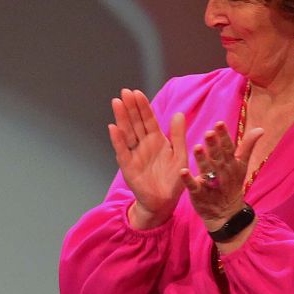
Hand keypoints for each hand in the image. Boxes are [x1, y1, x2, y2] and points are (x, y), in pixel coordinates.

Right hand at [109, 89, 187, 227]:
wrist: (164, 201)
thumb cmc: (174, 179)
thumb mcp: (180, 155)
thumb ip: (178, 135)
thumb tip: (179, 113)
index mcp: (156, 140)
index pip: (148, 120)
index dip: (143, 107)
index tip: (137, 93)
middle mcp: (143, 144)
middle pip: (135, 122)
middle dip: (130, 107)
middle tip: (125, 92)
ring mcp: (134, 154)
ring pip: (127, 132)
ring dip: (122, 118)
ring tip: (117, 103)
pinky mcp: (128, 166)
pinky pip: (122, 151)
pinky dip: (118, 140)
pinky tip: (113, 128)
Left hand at [180, 121, 264, 223]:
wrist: (227, 214)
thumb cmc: (231, 184)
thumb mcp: (241, 166)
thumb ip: (247, 146)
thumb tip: (260, 129)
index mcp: (231, 164)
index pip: (229, 148)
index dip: (224, 136)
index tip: (219, 123)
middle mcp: (222, 173)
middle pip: (218, 158)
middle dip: (213, 146)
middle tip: (208, 133)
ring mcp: (211, 184)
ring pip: (206, 170)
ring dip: (201, 159)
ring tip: (196, 147)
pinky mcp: (199, 194)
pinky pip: (194, 187)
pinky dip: (188, 180)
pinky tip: (182, 171)